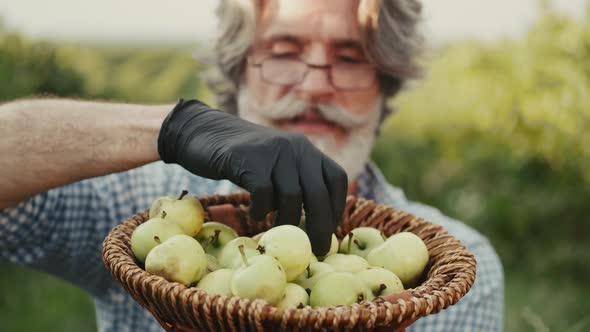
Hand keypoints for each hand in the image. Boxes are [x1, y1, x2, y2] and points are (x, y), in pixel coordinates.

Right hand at [158, 99, 347, 254]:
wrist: (200, 132)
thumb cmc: (240, 159)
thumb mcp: (274, 162)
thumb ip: (294, 181)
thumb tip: (315, 225)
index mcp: (306, 148)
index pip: (336, 178)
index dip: (337, 207)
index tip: (330, 231)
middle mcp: (295, 146)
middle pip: (318, 193)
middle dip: (320, 227)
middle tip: (316, 250)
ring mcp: (273, 150)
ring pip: (292, 197)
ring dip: (285, 222)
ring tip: (274, 232)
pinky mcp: (250, 158)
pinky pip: (264, 194)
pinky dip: (260, 211)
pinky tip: (253, 213)